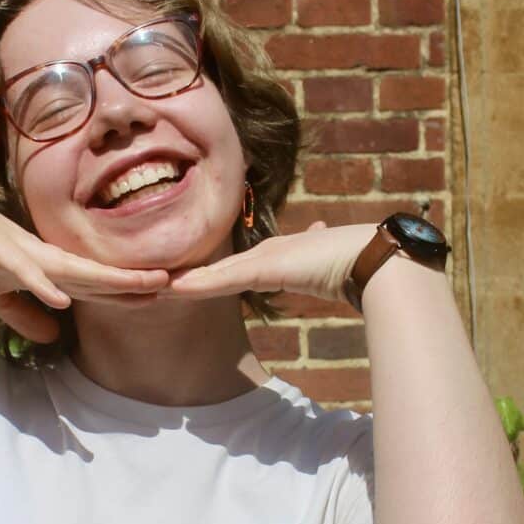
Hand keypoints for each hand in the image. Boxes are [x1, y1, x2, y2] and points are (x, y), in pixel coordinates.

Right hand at [0, 181, 169, 341]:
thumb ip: (24, 315)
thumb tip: (54, 334)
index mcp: (42, 265)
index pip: (91, 282)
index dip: (123, 290)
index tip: (159, 297)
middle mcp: (40, 254)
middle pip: (94, 273)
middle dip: (133, 281)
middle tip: (176, 285)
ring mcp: (20, 250)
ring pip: (72, 267)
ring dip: (108, 277)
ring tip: (145, 284)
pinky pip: (24, 270)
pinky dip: (44, 284)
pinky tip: (65, 300)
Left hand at [164, 222, 371, 303]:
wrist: (375, 256)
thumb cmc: (357, 263)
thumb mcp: (329, 269)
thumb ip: (321, 262)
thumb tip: (320, 237)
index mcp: (276, 258)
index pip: (231, 268)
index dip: (202, 275)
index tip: (174, 280)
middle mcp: (266, 254)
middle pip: (214, 268)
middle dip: (183, 274)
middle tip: (148, 280)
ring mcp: (265, 258)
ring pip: (212, 274)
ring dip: (181, 280)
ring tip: (149, 281)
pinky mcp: (268, 265)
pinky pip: (225, 278)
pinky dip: (200, 284)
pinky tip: (174, 287)